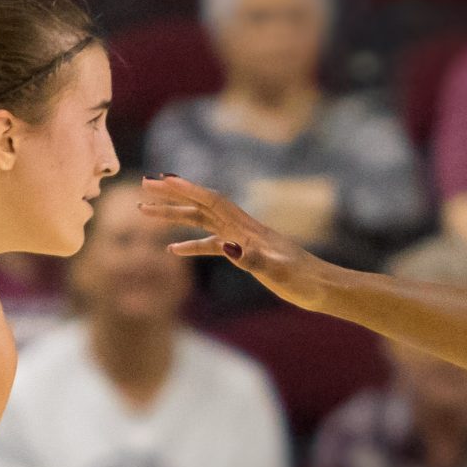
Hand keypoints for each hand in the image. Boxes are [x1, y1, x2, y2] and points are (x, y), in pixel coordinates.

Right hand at [140, 175, 334, 310]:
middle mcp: (242, 229)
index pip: (211, 202)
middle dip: (171, 196)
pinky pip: (211, 244)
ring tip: (145, 213)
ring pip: (201, 221)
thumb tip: (226, 247)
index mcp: (247, 229)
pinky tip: (173, 250)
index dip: (186, 189)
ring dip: (174, 216)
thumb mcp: (279, 272)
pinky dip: (191, 244)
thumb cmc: (305, 281)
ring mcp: (242, 240)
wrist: (325, 287)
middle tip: (141, 187)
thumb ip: (254, 259)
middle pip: (200, 205)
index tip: (160, 180)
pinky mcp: (245, 254)